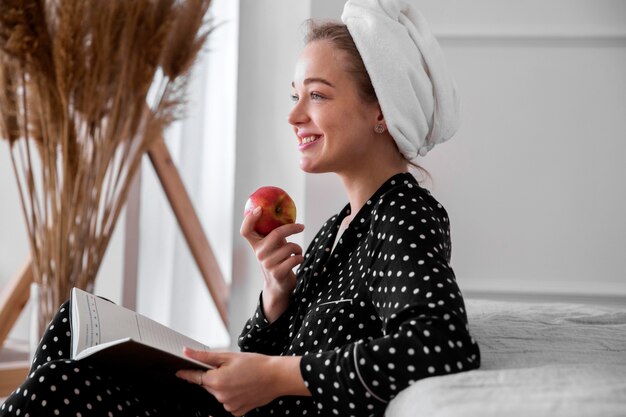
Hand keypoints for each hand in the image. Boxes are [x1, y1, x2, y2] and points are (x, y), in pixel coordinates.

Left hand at [175, 348, 309, 415]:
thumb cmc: (256, 364)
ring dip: (224, 386)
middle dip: (214, 376)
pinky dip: (232, 395)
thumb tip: (187, 352)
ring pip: (218, 394)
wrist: (276, 377)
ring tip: (240, 378)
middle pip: (208, 385)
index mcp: (216, 381)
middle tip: (230, 368)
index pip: (194, 377)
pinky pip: (228, 402)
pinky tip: (243, 387)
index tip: (179, 372)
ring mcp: (229, 406)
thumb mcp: (229, 356)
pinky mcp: (237, 411)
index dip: (187, 373)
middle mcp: (220, 396)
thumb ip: (205, 356)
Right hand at [240, 207, 304, 321]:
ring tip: (297, 251)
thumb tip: (284, 212)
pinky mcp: (278, 273)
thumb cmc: (278, 260)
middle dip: (292, 228)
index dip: (250, 219)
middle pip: (276, 234)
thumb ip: (274, 233)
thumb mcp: (273, 246)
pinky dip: (300, 257)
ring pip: (290, 247)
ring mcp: (268, 264)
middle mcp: (259, 254)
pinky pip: (295, 258)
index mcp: (255, 245)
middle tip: (301, 226)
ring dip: (298, 248)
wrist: (278, 286)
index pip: (245, 231)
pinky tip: (298, 259)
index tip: (259, 209)